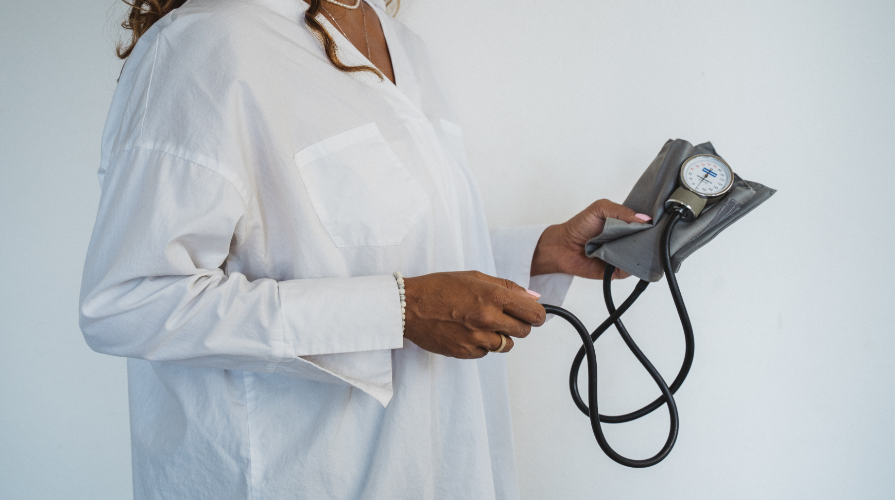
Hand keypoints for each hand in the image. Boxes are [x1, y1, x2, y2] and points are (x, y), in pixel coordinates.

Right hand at [402, 271, 545, 358]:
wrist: (408, 306)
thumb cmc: (440, 287)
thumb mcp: (475, 278)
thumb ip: (507, 287)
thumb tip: (533, 297)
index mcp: (493, 296)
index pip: (534, 313)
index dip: (537, 314)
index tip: (532, 313)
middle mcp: (488, 319)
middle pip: (525, 331)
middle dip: (519, 324)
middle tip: (504, 317)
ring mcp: (477, 338)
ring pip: (507, 345)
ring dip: (501, 336)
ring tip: (482, 324)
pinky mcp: (466, 352)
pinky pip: (487, 352)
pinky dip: (483, 344)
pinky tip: (468, 331)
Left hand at [531, 199, 650, 279]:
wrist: (562, 247)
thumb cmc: (579, 226)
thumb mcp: (600, 208)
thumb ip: (621, 211)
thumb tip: (645, 219)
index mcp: (627, 225)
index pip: (648, 225)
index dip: (655, 224)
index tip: (663, 222)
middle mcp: (628, 241)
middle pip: (649, 242)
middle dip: (653, 238)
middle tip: (656, 235)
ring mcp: (624, 256)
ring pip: (643, 257)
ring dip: (644, 252)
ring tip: (641, 245)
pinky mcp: (619, 271)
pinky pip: (632, 269)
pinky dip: (632, 264)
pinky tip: (629, 257)